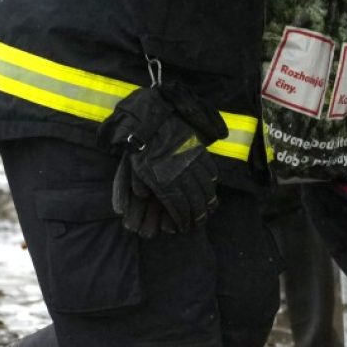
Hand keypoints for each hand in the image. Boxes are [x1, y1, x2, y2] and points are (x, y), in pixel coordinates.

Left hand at [98, 84, 224, 236]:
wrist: (152, 120)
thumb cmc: (141, 146)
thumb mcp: (135, 168)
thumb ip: (139, 185)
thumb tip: (144, 197)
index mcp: (165, 182)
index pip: (179, 207)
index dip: (183, 219)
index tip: (184, 226)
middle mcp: (182, 175)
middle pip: (195, 200)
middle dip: (198, 214)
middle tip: (199, 222)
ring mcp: (193, 163)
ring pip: (206, 187)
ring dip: (208, 201)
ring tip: (209, 209)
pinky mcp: (199, 152)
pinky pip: (209, 170)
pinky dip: (212, 181)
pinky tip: (211, 187)